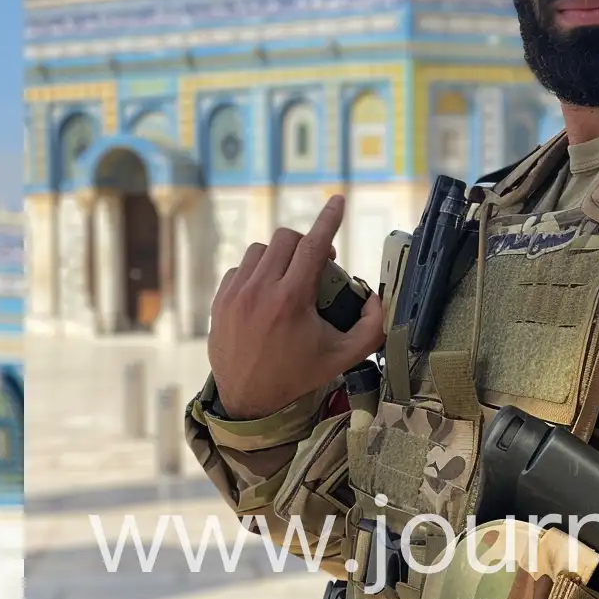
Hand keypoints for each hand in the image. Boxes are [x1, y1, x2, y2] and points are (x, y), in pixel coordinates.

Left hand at [208, 194, 384, 421]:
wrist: (248, 398)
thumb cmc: (297, 376)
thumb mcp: (341, 358)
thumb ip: (370, 329)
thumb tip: (377, 297)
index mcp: (291, 300)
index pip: (313, 245)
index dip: (328, 219)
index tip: (338, 200)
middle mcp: (261, 289)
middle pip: (287, 239)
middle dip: (306, 246)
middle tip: (317, 267)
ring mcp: (236, 291)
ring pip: (262, 249)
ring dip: (280, 257)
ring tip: (289, 281)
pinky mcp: (220, 297)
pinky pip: (242, 266)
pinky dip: (258, 272)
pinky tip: (266, 294)